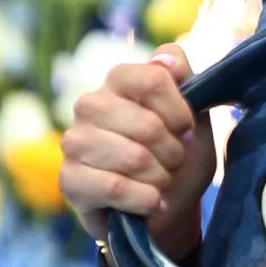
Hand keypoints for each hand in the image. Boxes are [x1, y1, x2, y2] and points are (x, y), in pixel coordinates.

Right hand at [59, 43, 215, 260]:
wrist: (166, 207)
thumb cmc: (179, 156)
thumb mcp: (196, 116)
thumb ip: (187, 81)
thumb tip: (167, 59)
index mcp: (120, 79)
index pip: (153, 78)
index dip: (180, 111)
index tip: (187, 131)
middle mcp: (90, 103)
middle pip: (148, 124)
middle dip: (174, 152)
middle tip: (174, 162)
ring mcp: (74, 140)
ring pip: (134, 158)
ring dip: (160, 178)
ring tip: (161, 182)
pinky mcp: (69, 178)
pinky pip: (115, 188)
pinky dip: (145, 200)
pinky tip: (152, 203)